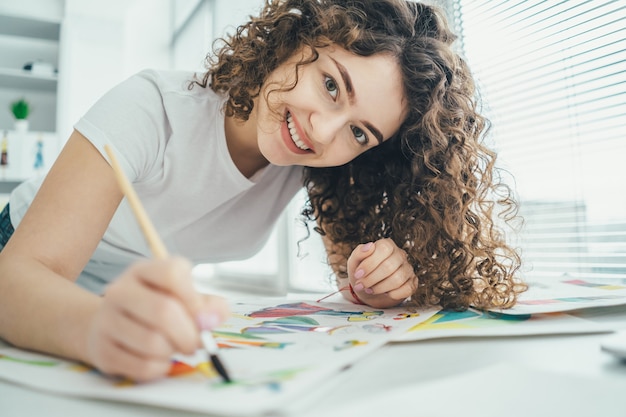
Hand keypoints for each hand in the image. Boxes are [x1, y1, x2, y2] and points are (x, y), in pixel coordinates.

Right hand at [85, 256, 229, 381]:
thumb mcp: (183, 296)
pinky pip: (142, 366)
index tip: (204, 317)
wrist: (108, 325)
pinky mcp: (102, 350)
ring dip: (173, 352)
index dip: (194, 298)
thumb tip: (214, 318)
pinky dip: (160, 368)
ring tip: (173, 348)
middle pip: (163, 311)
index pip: (172, 273)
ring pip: (153, 343)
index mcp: (143, 271)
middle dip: (189, 334)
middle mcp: (120, 291)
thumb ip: (207, 305)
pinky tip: (159, 360)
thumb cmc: (155, 307)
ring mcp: (106, 320)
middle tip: (196, 343)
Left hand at [347, 239, 417, 307]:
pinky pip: (406, 289)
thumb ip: (359, 253)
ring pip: (398, 279)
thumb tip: (369, 246)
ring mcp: (408, 269)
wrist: (367, 290)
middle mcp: (400, 255)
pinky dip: (392, 294)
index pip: (384, 249)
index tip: (358, 274)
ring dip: (379, 288)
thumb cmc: (362, 273)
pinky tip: (384, 293)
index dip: (369, 263)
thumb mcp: (354, 262)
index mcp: (387, 245)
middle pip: (389, 266)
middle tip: (360, 285)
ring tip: (369, 289)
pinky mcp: (412, 283)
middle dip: (371, 279)